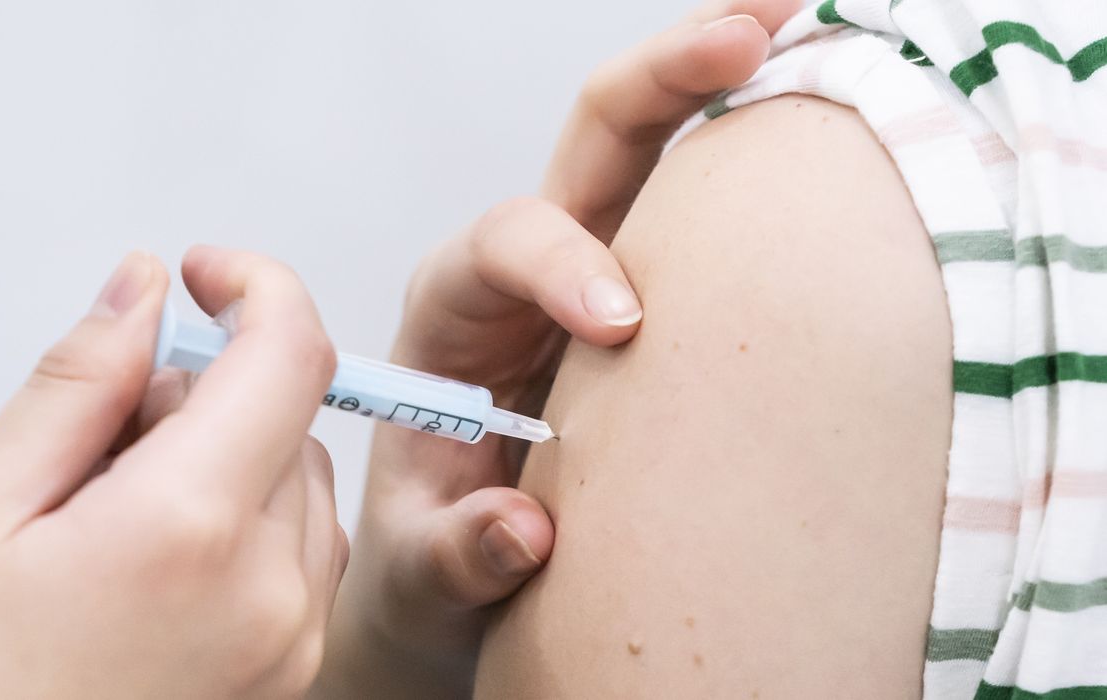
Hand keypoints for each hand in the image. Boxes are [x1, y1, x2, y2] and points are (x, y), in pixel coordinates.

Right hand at [0, 247, 348, 699]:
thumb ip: (78, 384)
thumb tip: (142, 289)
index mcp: (189, 531)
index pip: (288, 357)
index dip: (257, 287)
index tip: (208, 274)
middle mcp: (270, 591)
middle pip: (292, 419)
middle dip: (212, 395)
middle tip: (107, 442)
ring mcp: (292, 641)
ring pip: (301, 483)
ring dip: (232, 461)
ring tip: (120, 519)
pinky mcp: (292, 673)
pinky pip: (304, 554)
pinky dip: (248, 524)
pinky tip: (160, 564)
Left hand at [311, 1, 800, 696]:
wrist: (454, 582)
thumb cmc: (427, 564)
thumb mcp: (419, 576)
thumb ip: (454, 556)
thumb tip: (522, 534)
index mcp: (452, 314)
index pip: (503, 244)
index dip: (562, 264)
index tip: (625, 325)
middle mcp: (526, 271)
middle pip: (593, 142)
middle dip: (664, 77)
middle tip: (753, 29)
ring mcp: (599, 271)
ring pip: (658, 148)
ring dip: (724, 77)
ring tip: (801, 22)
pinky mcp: (658, 297)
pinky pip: (704, 209)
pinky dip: (758, 148)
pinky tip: (821, 112)